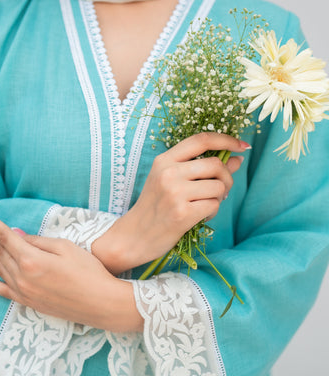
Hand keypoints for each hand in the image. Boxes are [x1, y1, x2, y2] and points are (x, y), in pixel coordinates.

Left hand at [0, 214, 142, 332]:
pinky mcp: (28, 302)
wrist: (101, 304)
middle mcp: (22, 276)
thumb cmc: (89, 272)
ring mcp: (23, 291)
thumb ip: (37, 241)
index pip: (6, 237)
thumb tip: (16, 235)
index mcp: (32, 259)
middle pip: (0, 251)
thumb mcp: (65, 248)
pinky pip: (1, 291)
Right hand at [93, 132, 249, 274]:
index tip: (242, 146)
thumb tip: (237, 159)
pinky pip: (214, 205)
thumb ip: (201, 168)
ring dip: (218, 197)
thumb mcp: (171, 181)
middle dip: (226, 177)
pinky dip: (212, 212)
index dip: (226, 139)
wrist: (134, 236)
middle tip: (221, 190)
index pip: (201, 140)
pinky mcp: (182, 213)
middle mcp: (168, 173)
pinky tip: (199, 216)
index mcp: (164, 160)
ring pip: (218, 186)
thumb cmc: (156, 207)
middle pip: (215, 164)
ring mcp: (174, 193)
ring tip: (204, 205)